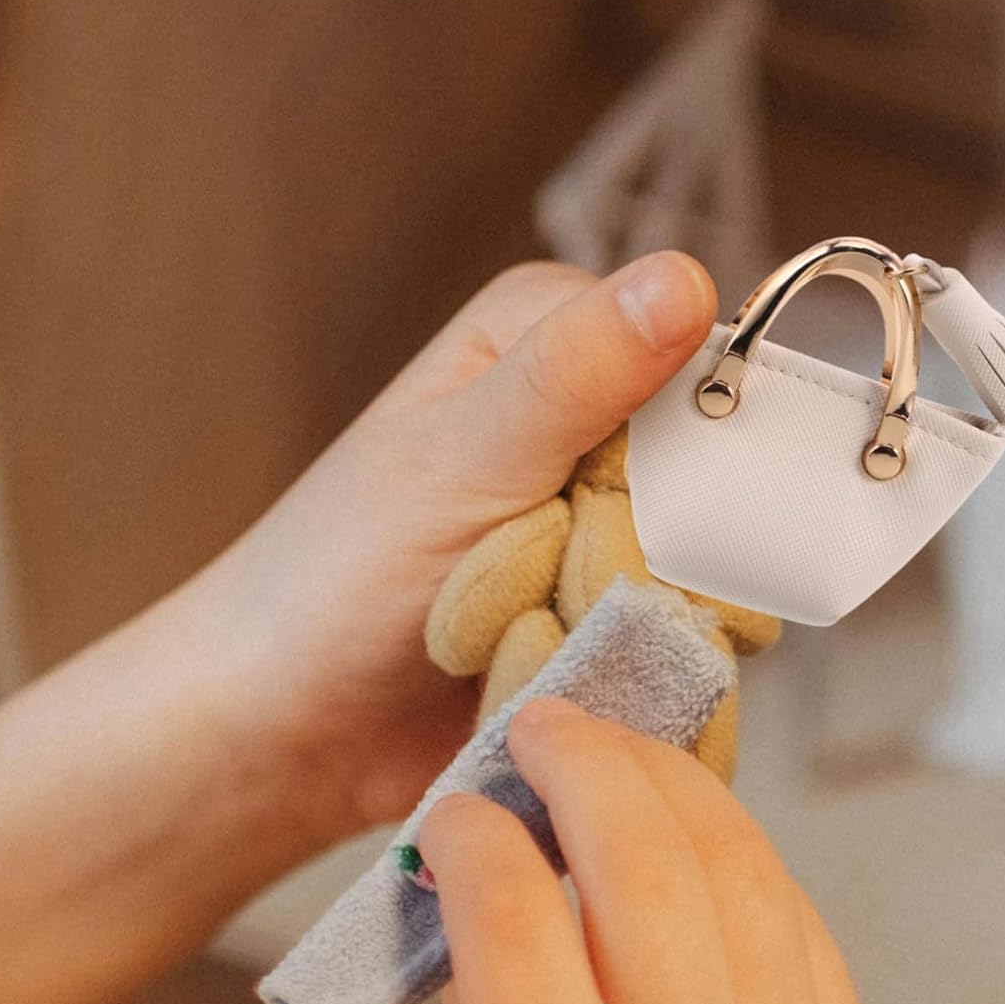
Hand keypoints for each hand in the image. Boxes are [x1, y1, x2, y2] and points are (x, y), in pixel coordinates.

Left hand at [195, 252, 716, 843]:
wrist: (291, 724)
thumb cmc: (339, 573)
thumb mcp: (463, 455)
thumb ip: (576, 372)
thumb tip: (684, 279)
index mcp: (552, 339)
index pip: (701, 363)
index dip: (699, 439)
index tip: (645, 502)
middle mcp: (589, 420)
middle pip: (713, 474)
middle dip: (650, 547)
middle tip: (558, 580)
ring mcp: (606, 521)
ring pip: (706, 563)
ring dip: (630, 615)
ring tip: (535, 630)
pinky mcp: (610, 607)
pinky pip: (680, 632)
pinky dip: (628, 661)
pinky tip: (561, 670)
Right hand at [417, 698, 900, 1003]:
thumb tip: (485, 887)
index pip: (515, 921)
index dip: (475, 836)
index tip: (458, 811)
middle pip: (643, 864)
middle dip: (584, 762)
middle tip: (545, 724)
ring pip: (739, 873)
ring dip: (671, 785)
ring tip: (619, 750)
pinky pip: (799, 928)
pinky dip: (741, 857)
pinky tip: (695, 829)